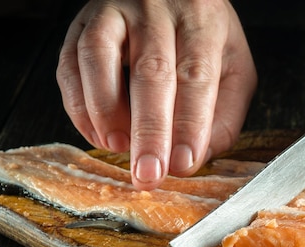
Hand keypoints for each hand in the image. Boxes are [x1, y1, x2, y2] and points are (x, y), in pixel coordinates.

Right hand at [56, 0, 256, 189]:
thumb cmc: (205, 38)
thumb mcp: (234, 69)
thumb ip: (224, 115)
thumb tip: (195, 158)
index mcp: (202, 22)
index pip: (196, 75)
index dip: (189, 124)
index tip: (183, 163)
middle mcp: (157, 11)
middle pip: (150, 72)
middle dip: (149, 130)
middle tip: (147, 173)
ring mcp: (114, 13)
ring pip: (99, 58)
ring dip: (105, 112)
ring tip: (118, 148)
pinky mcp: (81, 24)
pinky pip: (70, 63)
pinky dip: (78, 104)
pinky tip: (96, 133)